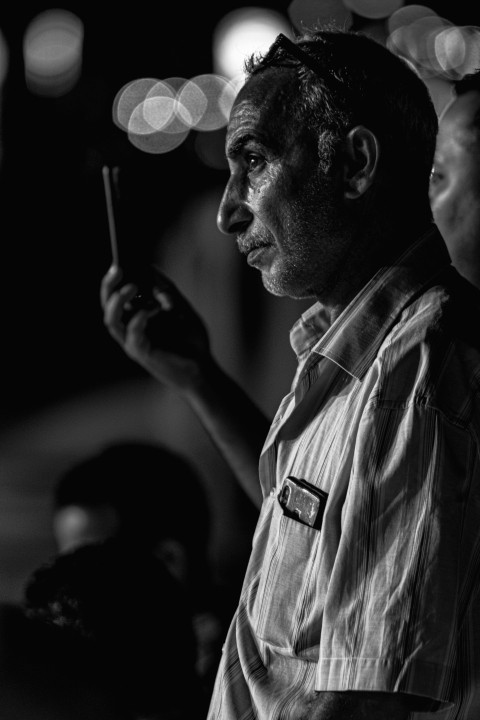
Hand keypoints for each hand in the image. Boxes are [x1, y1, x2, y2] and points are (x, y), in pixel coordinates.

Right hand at [100, 264, 211, 392]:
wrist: (203, 367)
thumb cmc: (190, 338)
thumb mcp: (179, 306)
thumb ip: (164, 289)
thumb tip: (149, 267)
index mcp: (135, 316)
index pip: (116, 295)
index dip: (113, 279)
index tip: (118, 261)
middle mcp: (129, 328)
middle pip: (108, 305)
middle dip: (109, 286)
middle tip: (118, 268)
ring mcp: (133, 341)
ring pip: (111, 320)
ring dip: (118, 301)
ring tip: (132, 286)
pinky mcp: (141, 353)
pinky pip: (133, 335)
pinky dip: (140, 318)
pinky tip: (153, 308)